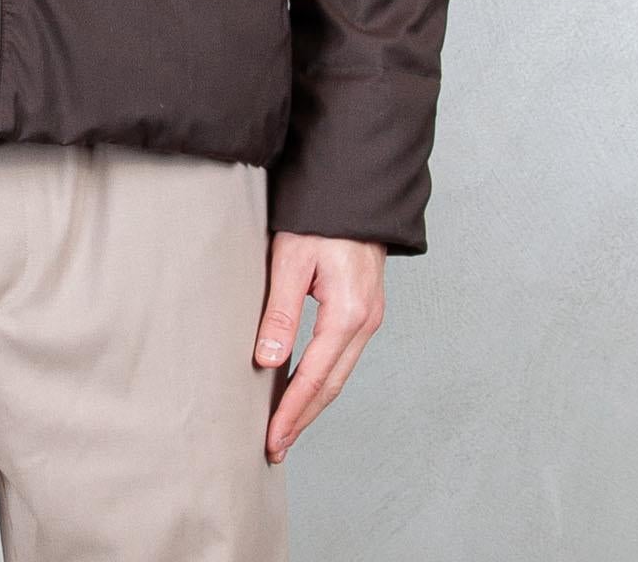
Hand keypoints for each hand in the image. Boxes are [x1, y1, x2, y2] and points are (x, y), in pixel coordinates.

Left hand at [254, 231, 386, 462]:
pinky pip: (344, 355)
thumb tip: (268, 362)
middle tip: (276, 447)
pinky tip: (305, 387)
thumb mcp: (291, 260)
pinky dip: (323, 378)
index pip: (315, 376)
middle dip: (303, 418)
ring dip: (313, 402)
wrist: (353, 191)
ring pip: (340, 373)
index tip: (272, 439)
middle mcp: (366, 321)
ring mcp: (370, 317)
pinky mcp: (365, 309)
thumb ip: (281, 312)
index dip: (292, 411)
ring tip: (286, 426)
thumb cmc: (319, 219)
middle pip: (332, 384)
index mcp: (348, 313)